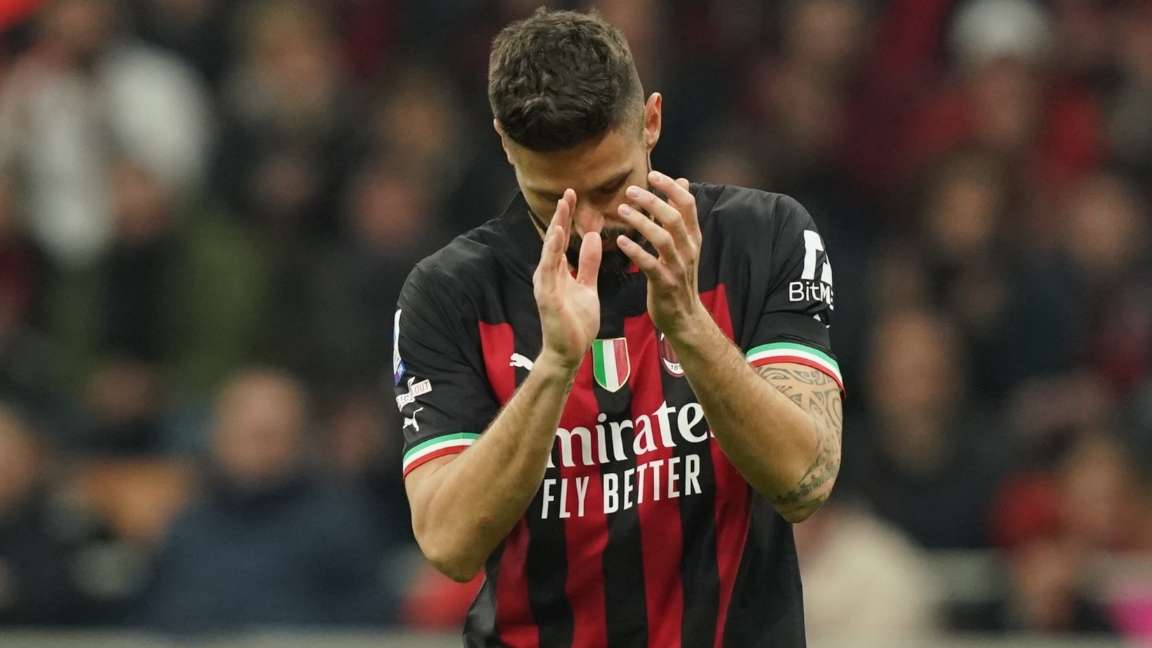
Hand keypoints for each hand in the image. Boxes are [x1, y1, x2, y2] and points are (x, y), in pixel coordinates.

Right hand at [534, 189, 601, 370]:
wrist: (569, 353)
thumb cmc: (576, 323)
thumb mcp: (587, 287)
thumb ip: (588, 264)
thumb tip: (592, 238)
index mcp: (558, 271)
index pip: (562, 239)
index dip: (567, 218)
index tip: (573, 196)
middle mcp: (548, 274)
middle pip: (554, 239)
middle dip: (561, 216)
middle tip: (569, 192)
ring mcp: (545, 284)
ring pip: (550, 251)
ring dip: (556, 228)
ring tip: (563, 206)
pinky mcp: (547, 296)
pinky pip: (549, 270)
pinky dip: (552, 251)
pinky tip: (558, 235)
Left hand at [615, 171, 707, 337]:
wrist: (684, 316)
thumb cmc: (679, 276)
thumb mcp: (686, 244)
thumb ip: (682, 214)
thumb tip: (683, 182)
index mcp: (693, 237)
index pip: (687, 204)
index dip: (671, 187)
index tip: (652, 174)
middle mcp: (688, 249)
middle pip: (673, 218)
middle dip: (652, 201)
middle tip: (630, 191)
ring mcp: (677, 267)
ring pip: (662, 238)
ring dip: (641, 222)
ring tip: (622, 210)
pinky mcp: (665, 283)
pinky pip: (650, 264)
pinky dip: (635, 251)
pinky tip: (621, 240)